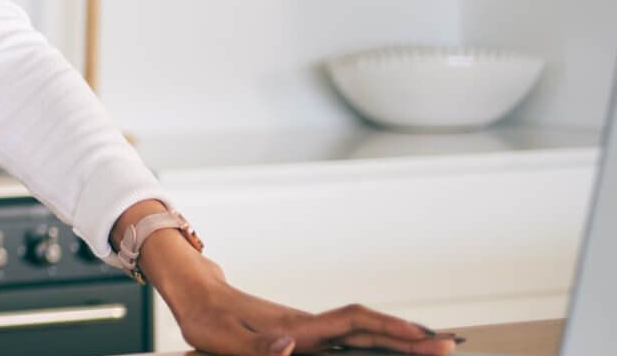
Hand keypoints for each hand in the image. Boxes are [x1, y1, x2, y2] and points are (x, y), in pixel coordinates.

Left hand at [159, 252, 456, 354]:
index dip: (389, 329)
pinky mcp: (304, 336)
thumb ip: (258, 347)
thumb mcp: (223, 339)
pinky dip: (375, 344)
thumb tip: (292, 346)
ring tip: (431, 348)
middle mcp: (310, 326)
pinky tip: (388, 352)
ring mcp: (309, 330)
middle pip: (369, 330)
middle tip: (448, 346)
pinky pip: (349, 340)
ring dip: (397, 341)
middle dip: (409, 338)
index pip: (354, 324)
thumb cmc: (205, 318)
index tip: (424, 337)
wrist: (194, 293)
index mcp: (298, 327)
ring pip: (363, 334)